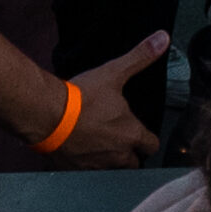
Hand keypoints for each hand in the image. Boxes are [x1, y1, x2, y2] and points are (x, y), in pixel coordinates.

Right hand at [43, 29, 166, 165]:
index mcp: (132, 134)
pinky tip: (79, 150)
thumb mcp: (114, 73)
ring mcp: (97, 166)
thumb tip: (163, 38)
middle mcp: (118, 156)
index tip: (138, 132)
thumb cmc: (82, 96)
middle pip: (133, 163)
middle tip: (117, 137)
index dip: (146, 139)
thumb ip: (140, 57)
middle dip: (129, 153)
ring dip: (109, 160)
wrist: (47, 115)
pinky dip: (86, 164)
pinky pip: (87, 173)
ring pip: (111, 170)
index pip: (151, 145)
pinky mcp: (76, 171)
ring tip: (98, 144)